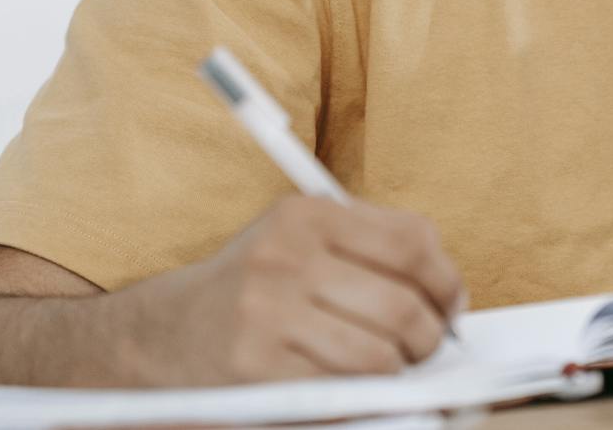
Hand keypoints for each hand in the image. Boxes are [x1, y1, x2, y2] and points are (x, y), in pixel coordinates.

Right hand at [136, 194, 465, 383]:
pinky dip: (360, 397)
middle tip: (427, 348)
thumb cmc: (252, 289)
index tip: (452, 305)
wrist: (160, 335)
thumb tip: (449, 294)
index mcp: (306, 215)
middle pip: (402, 304)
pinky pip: (340, 391)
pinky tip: (352, 388)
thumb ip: (370, 248)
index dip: (446, 281)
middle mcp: (286, 256)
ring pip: (378, 354)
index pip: (411, 242)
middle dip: (429, 337)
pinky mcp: (256, 367)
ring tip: (389, 369)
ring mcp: (268, 312)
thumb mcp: (301, 242)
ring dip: (397, 372)